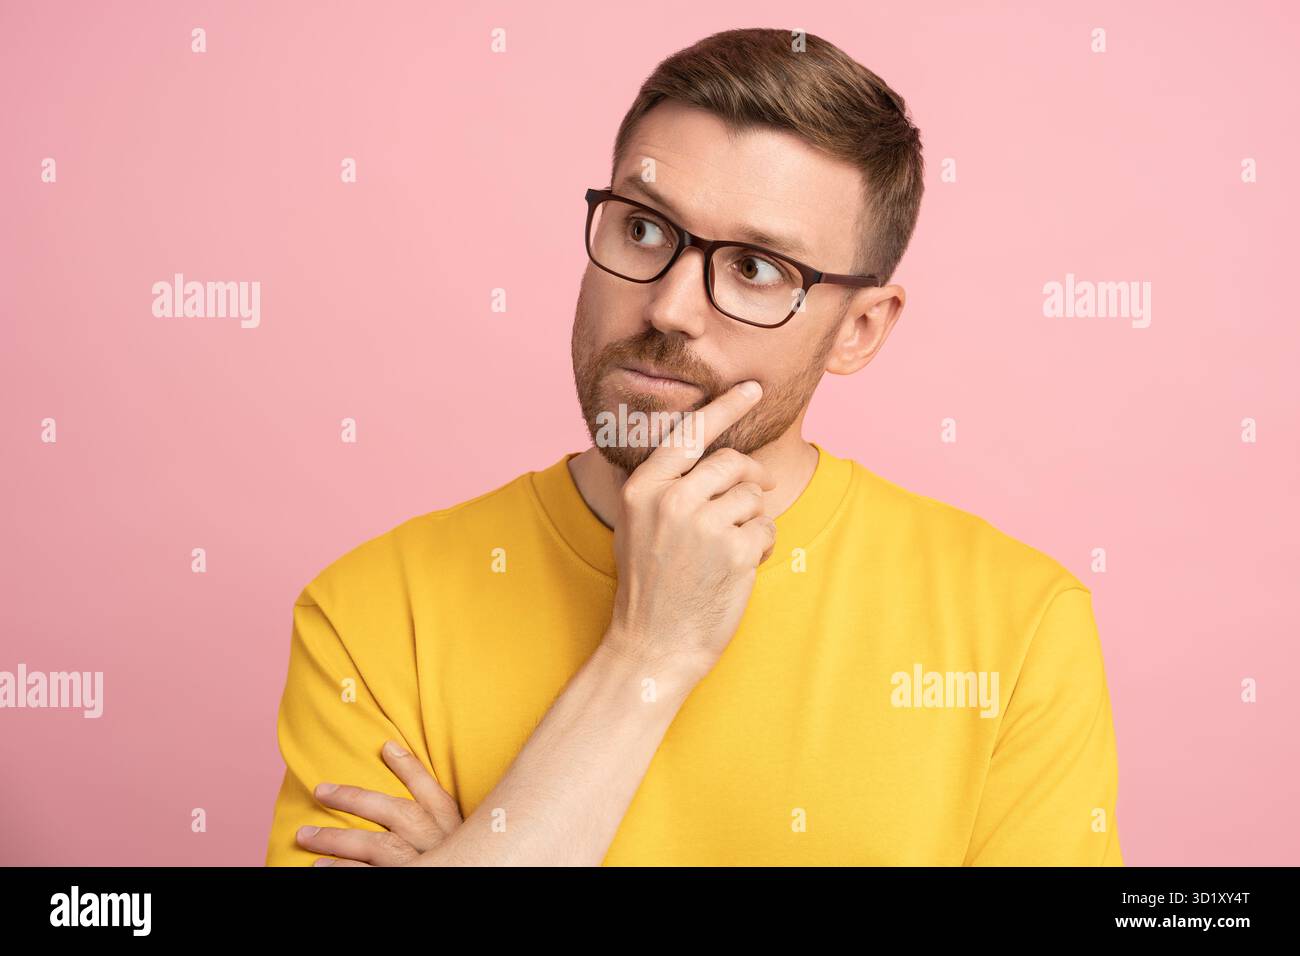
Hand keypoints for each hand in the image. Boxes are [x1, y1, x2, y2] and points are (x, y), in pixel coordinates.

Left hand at [296, 740, 462, 866]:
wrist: (476, 876)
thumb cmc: (466, 859)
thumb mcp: (462, 836)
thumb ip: (442, 817)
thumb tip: (413, 778)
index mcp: (452, 826)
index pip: (431, 790)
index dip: (410, 767)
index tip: (386, 747)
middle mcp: (436, 841)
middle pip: (393, 812)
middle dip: (354, 798)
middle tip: (320, 790)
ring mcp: (420, 864)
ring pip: (375, 846)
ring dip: (338, 840)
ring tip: (307, 836)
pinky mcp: (406, 880)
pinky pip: (370, 877)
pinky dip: (344, 872)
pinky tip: (321, 868)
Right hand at [604, 380, 776, 674]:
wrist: (652, 646)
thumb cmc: (648, 585)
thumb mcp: (637, 525)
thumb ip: (665, 486)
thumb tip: (712, 452)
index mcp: (642, 489)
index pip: (690, 434)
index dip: (725, 407)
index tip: (752, 388)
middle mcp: (671, 500)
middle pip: (730, 462)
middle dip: (750, 475)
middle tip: (758, 487)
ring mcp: (704, 525)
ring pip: (751, 495)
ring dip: (751, 517)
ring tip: (728, 549)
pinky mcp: (734, 552)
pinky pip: (765, 528)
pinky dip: (759, 546)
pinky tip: (736, 570)